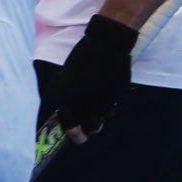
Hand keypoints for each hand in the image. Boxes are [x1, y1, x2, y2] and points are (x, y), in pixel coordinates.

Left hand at [51, 14, 137, 143]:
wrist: (106, 44)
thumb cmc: (83, 58)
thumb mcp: (68, 76)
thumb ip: (68, 96)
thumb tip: (70, 115)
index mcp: (66, 95)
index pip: (69, 125)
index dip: (73, 134)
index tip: (77, 137)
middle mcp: (81, 101)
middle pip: (89, 129)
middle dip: (90, 129)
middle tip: (91, 127)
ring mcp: (100, 100)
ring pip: (102, 120)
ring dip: (100, 115)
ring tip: (98, 100)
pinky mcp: (115, 97)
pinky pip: (112, 108)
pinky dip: (109, 104)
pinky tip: (107, 91)